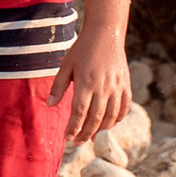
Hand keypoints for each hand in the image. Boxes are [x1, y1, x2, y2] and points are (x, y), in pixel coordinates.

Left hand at [45, 25, 131, 150]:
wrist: (106, 34)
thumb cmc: (82, 50)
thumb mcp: (66, 66)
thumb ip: (58, 87)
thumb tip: (49, 105)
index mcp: (86, 83)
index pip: (79, 113)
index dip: (73, 128)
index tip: (67, 137)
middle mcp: (103, 88)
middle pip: (95, 118)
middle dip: (85, 133)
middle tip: (77, 142)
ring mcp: (117, 87)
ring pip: (111, 116)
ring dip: (100, 130)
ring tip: (91, 137)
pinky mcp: (126, 85)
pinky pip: (124, 107)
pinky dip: (117, 119)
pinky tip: (108, 124)